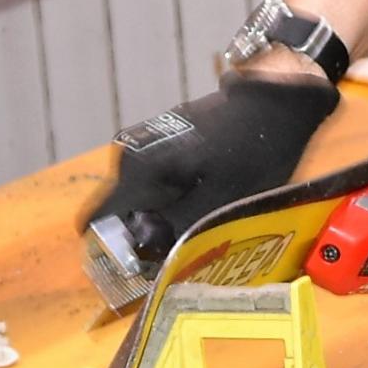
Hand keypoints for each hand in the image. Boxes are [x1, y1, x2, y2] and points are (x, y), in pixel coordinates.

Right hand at [83, 65, 341, 278]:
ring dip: (162, 220)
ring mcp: (142, 147)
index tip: (142, 268)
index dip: (114, 253)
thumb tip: (141, 256)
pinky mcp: (159, 144)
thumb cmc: (251, 152)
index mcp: (136, 170)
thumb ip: (174, 232)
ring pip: (138, 202)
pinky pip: (154, 186)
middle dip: (146, 237)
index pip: (94, 223)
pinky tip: (206, 201)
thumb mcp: (219, 203)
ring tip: (203, 224)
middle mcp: (128, 156)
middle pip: (119, 215)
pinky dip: (172, 201)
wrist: (273, 100)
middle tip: (186, 247)